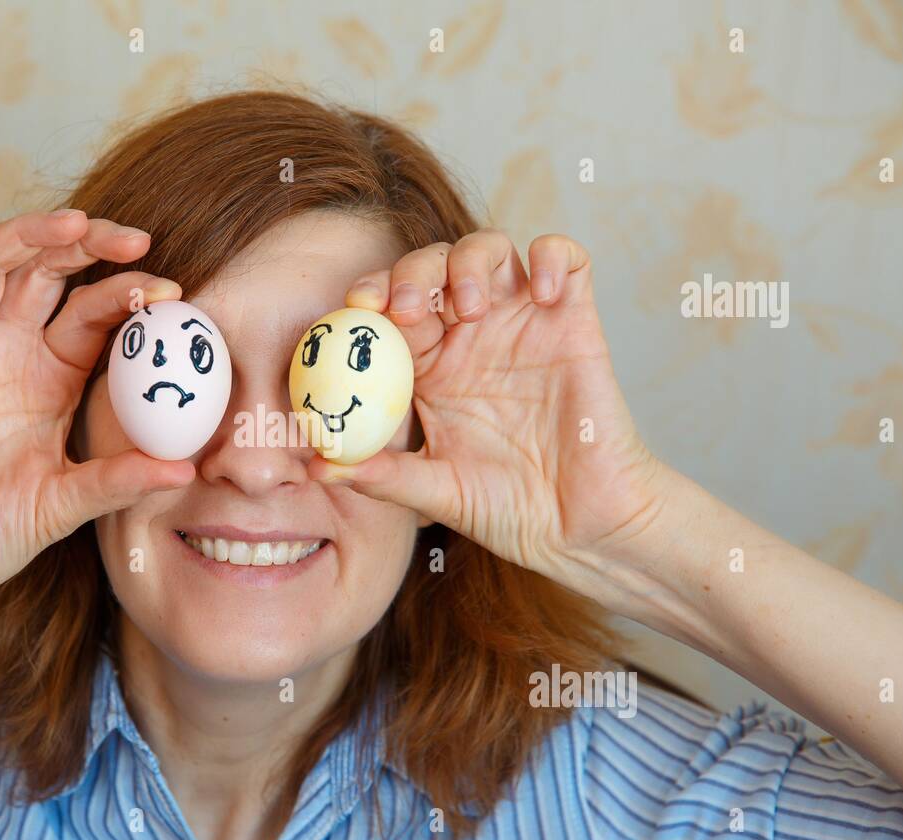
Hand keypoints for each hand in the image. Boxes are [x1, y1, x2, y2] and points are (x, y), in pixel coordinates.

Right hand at [0, 209, 193, 609]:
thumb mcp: (64, 505)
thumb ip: (117, 481)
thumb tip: (184, 473)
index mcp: (51, 374)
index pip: (93, 311)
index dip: (128, 292)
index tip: (171, 291)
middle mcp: (6, 347)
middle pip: (48, 268)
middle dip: (91, 243)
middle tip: (136, 239)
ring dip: (29, 234)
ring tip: (76, 225)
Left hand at [312, 229, 668, 587]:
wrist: (582, 527)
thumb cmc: (508, 510)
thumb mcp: (437, 493)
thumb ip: (383, 476)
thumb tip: (320, 466)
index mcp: (429, 367)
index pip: (390, 307)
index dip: (370, 294)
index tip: (357, 309)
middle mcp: (471, 336)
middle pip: (432, 266)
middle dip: (413, 272)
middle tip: (408, 307)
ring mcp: (523, 322)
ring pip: (490, 249)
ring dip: (470, 261)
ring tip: (470, 309)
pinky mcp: (575, 320)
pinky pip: (567, 258)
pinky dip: (552, 256)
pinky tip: (541, 294)